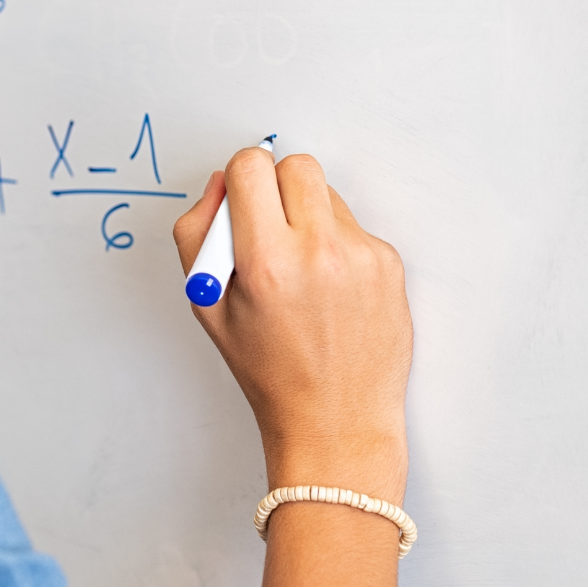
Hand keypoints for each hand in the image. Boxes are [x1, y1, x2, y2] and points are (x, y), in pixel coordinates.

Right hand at [173, 148, 412, 501]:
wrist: (336, 421)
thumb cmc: (269, 371)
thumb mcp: (207, 306)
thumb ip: (199, 234)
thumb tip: (221, 185)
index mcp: (266, 262)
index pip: (252, 166)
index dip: (240, 178)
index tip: (241, 199)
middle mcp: (318, 251)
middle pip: (296, 166)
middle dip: (276, 186)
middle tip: (270, 226)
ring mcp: (360, 255)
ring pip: (327, 194)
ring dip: (309, 215)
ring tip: (301, 270)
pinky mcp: (389, 263)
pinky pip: (354, 227)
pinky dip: (337, 245)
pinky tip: (330, 290)